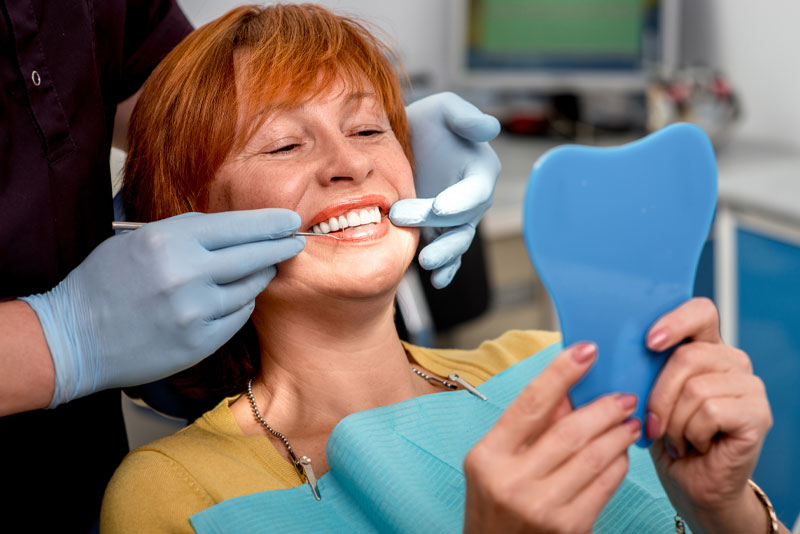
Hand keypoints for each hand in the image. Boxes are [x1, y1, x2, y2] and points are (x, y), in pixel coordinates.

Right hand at [22, 209, 302, 407]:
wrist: (73, 339)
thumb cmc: (104, 283)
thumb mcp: (138, 240)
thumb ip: (186, 233)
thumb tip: (234, 230)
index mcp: (169, 241)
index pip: (237, 227)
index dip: (269, 223)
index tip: (290, 220)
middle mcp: (187, 274)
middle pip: (254, 256)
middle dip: (281, 246)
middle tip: (296, 241)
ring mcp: (195, 311)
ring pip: (250, 288)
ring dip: (260, 276)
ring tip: (262, 269)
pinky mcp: (199, 342)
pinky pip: (238, 316)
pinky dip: (241, 304)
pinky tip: (236, 298)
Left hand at [390, 92, 500, 287]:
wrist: (402, 143)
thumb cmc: (427, 122)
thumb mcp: (443, 109)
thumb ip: (465, 117)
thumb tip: (490, 128)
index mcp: (480, 170)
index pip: (476, 190)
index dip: (461, 200)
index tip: (440, 207)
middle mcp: (472, 199)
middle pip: (462, 219)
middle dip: (436, 224)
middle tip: (401, 216)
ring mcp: (456, 220)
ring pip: (457, 242)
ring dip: (444, 254)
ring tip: (426, 262)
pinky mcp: (439, 233)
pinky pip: (448, 255)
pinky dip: (446, 270)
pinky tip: (437, 280)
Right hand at [463, 343, 640, 533]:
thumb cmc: (495, 506)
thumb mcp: (496, 462)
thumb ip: (529, 427)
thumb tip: (568, 390)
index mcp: (487, 456)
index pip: (530, 403)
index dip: (561, 372)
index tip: (586, 350)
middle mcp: (512, 481)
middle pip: (570, 430)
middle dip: (603, 408)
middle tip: (623, 396)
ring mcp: (542, 507)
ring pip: (594, 457)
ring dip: (618, 434)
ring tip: (629, 421)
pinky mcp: (570, 527)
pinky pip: (605, 485)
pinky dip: (619, 463)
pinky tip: (621, 452)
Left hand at [645, 298, 775, 533]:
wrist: (691, 485)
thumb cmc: (667, 438)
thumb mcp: (647, 395)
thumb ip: (643, 367)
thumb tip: (613, 348)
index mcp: (705, 347)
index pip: (700, 311)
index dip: (675, 321)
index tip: (650, 342)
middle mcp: (732, 361)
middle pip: (687, 356)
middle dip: (659, 395)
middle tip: (654, 423)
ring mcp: (750, 386)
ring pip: (695, 388)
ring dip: (675, 421)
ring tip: (678, 437)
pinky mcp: (758, 413)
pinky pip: (710, 411)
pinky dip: (692, 433)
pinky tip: (696, 445)